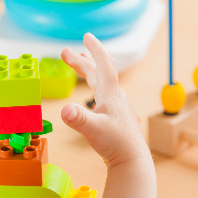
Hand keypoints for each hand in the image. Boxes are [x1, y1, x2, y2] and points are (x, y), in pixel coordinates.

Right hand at [60, 33, 148, 168]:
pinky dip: (94, 88)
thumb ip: (78, 119)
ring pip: (101, 83)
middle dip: (81, 61)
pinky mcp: (115, 118)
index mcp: (110, 94)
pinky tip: (92, 94)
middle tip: (65, 52)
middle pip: (97, 72)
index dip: (95, 49)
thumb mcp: (93, 130)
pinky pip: (103, 96)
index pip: (103, 64)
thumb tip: (65, 110)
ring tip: (78, 63)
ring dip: (88, 72)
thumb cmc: (116, 144)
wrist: (132, 160)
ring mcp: (116, 107)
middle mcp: (115, 97)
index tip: (87, 36)